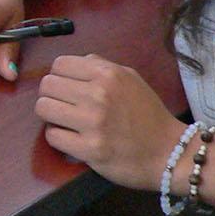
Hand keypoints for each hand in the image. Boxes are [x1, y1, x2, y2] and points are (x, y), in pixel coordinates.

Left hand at [35, 54, 183, 190]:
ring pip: (43, 108)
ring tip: (64, 121)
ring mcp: (93, 123)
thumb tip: (77, 61)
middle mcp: (98, 95)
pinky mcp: (89, 149)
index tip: (66, 88)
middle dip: (51, 95)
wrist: (171, 154)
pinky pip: (52, 136)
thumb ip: (101, 66)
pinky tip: (71, 138)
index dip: (59, 76)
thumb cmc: (149, 115)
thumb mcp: (131, 79)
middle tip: (64, 106)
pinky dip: (58, 137)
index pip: (59, 64)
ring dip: (50, 116)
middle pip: (47, 85)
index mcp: (108, 74)